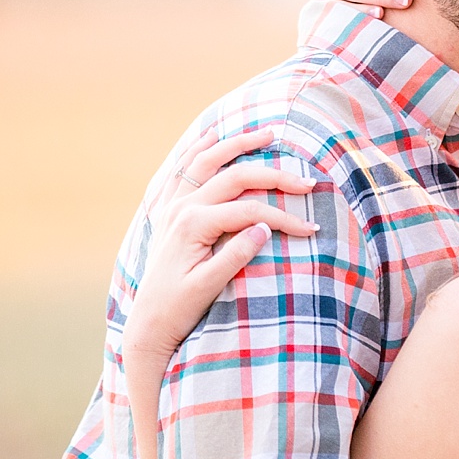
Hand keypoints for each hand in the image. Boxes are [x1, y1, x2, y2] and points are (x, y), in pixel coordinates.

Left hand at [122, 129, 320, 362]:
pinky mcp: (169, 211)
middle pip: (236, 177)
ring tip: (268, 134)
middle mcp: (182, 208)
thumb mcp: (208, 288)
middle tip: (306, 181)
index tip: (310, 229)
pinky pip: (183, 169)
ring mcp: (173, 206)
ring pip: (207, 161)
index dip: (284, 218)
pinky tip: (212, 136)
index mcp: (193, 224)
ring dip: (238, 144)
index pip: (250, 211)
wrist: (147, 324)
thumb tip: (264, 228)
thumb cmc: (178, 309)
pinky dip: (199, 149)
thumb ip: (235, 256)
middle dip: (275, 176)